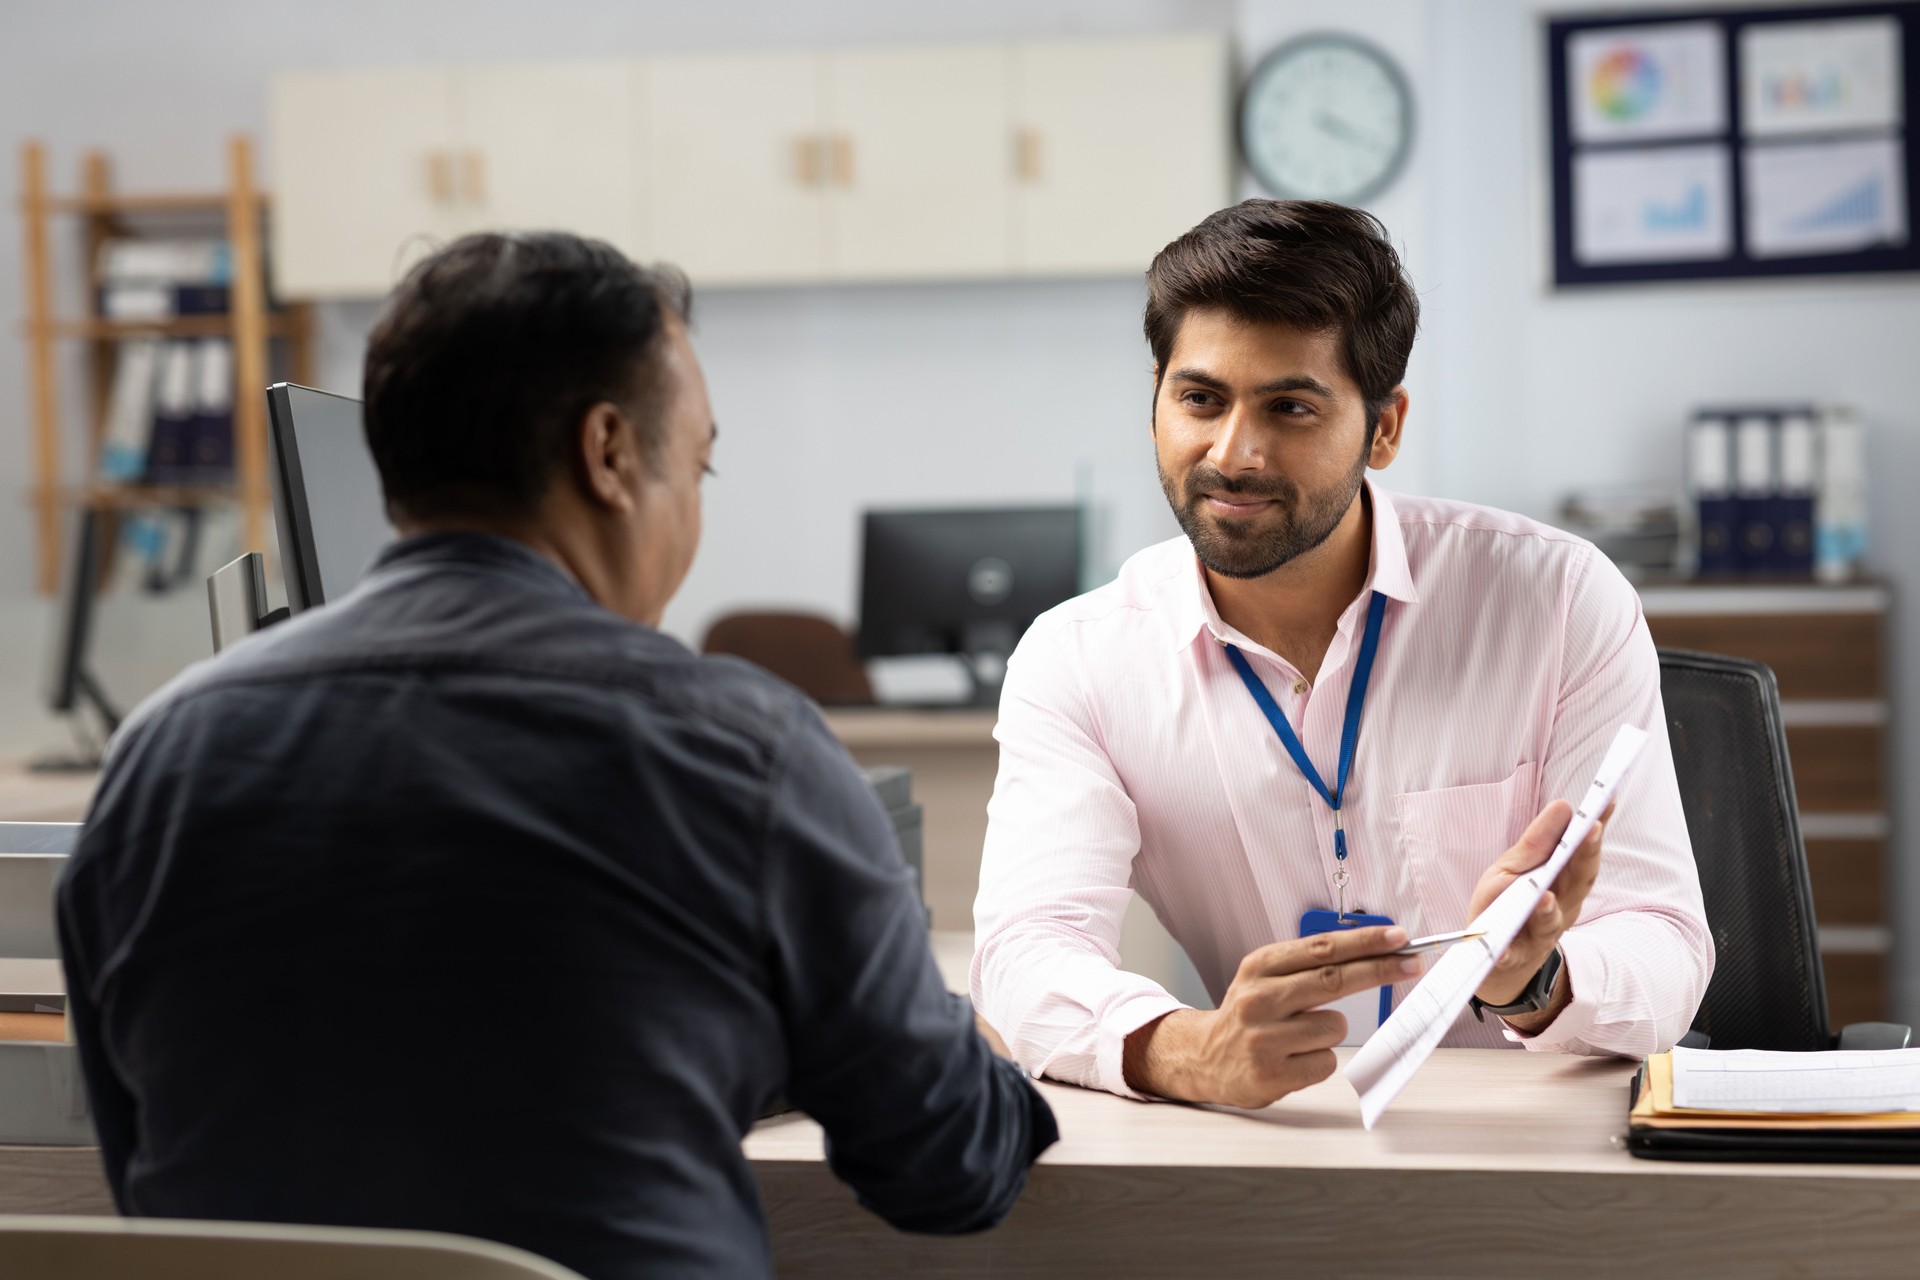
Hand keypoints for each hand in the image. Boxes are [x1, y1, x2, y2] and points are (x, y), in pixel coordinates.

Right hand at [1122, 926, 1421, 1108]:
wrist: (1205, 1057)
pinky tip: (1294, 1058)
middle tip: (1412, 963)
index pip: (1322, 948)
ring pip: (1334, 1026)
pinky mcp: (1271, 1073)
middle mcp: (1258, 998)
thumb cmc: (1249, 1014)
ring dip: (1330, 1031)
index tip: (1398, 937)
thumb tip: (1370, 952)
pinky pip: (1325, 1062)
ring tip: (1301, 1036)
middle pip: (1334, 979)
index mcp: (1259, 967)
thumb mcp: (1266, 977)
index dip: (1364, 942)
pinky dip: (1318, 1060)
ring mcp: (1263, 1037)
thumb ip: (1308, 964)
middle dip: (1379, 969)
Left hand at [1466, 800, 1611, 1027]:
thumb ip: (1537, 842)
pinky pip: (1509, 955)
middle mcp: (1561, 908)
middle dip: (1585, 856)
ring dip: (1549, 909)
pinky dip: (1505, 952)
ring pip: (1550, 921)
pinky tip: (1499, 948)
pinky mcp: (1512, 957)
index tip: (1606, 801)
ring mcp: (1539, 934)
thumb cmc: (1508, 905)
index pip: (1583, 853)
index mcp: (1563, 883)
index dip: (1596, 828)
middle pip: (1577, 883)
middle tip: (1591, 829)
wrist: (1494, 960)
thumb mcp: (1515, 867)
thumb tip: (1564, 806)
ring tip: (1544, 896)